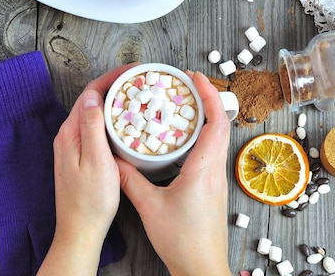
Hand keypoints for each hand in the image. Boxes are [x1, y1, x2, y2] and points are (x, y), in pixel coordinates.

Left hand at [38, 64, 134, 274]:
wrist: (80, 229)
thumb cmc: (91, 200)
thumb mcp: (97, 161)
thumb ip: (92, 127)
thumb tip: (94, 95)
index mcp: (71, 133)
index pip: (90, 93)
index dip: (112, 77)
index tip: (133, 70)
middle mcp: (68, 136)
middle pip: (91, 100)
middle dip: (114, 85)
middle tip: (139, 80)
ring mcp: (72, 146)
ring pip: (93, 113)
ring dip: (112, 101)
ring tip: (135, 95)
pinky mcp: (78, 156)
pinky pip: (94, 128)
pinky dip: (109, 119)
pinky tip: (123, 123)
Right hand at [116, 71, 232, 275]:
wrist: (201, 267)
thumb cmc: (182, 241)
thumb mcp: (149, 207)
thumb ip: (130, 180)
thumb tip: (114, 159)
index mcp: (203, 169)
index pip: (216, 123)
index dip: (209, 95)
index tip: (194, 77)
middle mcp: (214, 170)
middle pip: (220, 124)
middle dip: (206, 99)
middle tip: (185, 85)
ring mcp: (215, 179)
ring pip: (217, 138)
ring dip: (205, 117)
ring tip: (182, 105)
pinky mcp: (211, 187)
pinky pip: (211, 151)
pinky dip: (201, 136)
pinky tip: (181, 138)